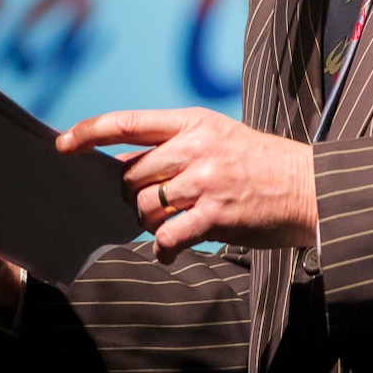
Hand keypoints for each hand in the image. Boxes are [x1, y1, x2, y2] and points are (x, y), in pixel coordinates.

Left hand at [57, 108, 316, 259]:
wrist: (309, 187)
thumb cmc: (262, 164)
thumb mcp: (220, 138)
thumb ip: (175, 147)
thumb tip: (126, 167)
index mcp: (195, 122)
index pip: (130, 122)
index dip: (91, 131)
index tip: (63, 143)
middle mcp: (196, 148)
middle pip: (132, 175)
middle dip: (134, 195)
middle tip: (156, 204)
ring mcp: (205, 181)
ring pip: (144, 207)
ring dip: (150, 223)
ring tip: (171, 225)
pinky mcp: (215, 215)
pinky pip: (167, 237)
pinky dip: (163, 249)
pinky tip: (171, 250)